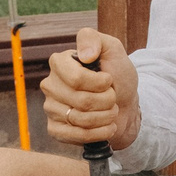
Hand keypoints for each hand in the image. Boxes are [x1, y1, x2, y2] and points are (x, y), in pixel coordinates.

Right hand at [43, 27, 138, 149]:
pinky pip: (76, 136)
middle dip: (107, 101)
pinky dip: (98, 133)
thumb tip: (84, 55)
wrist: (125, 104)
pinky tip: (106, 126)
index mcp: (59, 63)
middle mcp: (51, 85)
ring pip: (81, 120)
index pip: (77, 79)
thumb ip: (95, 40)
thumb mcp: (112, 50)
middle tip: (112, 97)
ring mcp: (51, 108)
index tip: (109, 79)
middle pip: (82, 101)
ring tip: (110, 110)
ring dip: (105, 117)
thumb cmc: (117, 76)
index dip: (100, 83)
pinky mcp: (55, 129)